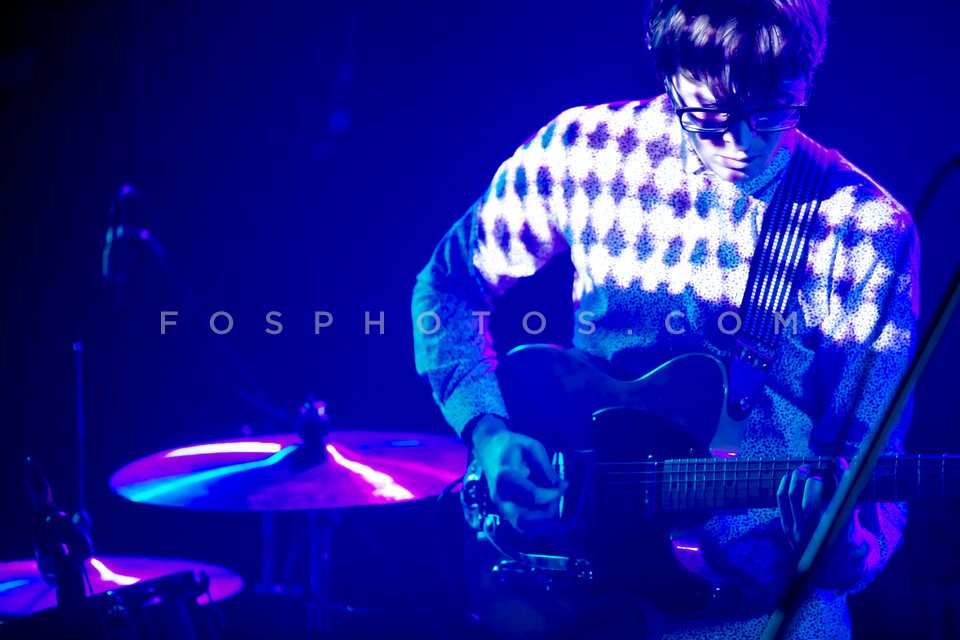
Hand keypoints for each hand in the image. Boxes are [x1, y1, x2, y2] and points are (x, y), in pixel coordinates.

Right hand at [470, 415, 566, 535]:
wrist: (489, 448)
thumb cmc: (512, 445)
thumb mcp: (533, 448)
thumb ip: (547, 469)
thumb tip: (563, 487)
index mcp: (507, 476)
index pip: (533, 496)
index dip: (553, 495)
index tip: (563, 487)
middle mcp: (501, 496)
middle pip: (525, 519)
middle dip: (547, 513)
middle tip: (556, 498)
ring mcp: (500, 505)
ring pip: (523, 528)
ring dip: (543, 523)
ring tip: (553, 505)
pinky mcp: (503, 511)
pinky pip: (521, 527)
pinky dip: (537, 527)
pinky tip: (548, 514)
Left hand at [777, 457, 868, 588]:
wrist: (836, 573)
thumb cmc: (858, 546)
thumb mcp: (872, 532)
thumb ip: (869, 508)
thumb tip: (861, 479)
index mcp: (847, 537)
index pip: (842, 505)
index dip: (840, 480)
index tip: (839, 462)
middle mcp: (820, 536)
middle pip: (810, 506)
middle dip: (813, 484)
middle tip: (818, 474)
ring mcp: (800, 533)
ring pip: (793, 501)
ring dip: (797, 480)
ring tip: (804, 469)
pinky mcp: (788, 530)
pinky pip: (781, 502)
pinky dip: (784, 485)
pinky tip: (791, 476)